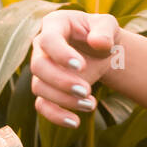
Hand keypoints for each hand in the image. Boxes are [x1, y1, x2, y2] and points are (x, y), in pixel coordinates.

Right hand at [29, 10, 119, 127]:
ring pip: (40, 88)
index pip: (48, 40)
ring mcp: (42, 69)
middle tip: (86, 90)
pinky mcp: (46, 89)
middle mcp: (42, 47)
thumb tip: (99, 43)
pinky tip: (75, 122)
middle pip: (38, 66)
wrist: (102, 52)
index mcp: (55, 25)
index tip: (82, 66)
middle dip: (61, 81)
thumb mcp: (108, 25)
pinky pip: (42, 105)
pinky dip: (55, 116)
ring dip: (64, 99)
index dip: (61, 54)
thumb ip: (105, 31)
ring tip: (91, 104)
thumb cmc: (102, 34)